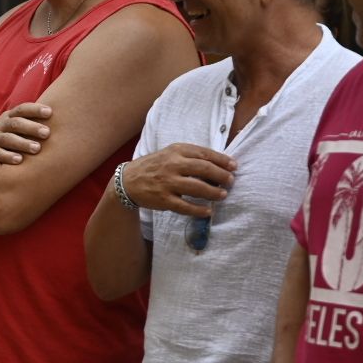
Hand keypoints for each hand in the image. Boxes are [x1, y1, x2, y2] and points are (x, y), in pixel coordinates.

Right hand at [0, 102, 52, 165]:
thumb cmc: (0, 136)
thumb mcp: (9, 125)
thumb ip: (26, 121)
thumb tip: (55, 118)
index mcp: (7, 118)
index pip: (21, 109)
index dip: (35, 109)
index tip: (50, 112)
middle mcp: (0, 127)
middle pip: (16, 124)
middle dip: (32, 127)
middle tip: (47, 133)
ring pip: (7, 139)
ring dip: (22, 143)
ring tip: (37, 148)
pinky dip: (7, 156)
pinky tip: (18, 160)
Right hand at [119, 144, 235, 215]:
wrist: (128, 181)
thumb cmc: (154, 166)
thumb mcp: (170, 154)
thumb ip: (190, 157)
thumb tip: (217, 165)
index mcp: (176, 151)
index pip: (205, 154)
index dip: (222, 160)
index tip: (234, 166)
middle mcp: (172, 165)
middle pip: (204, 169)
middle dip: (221, 176)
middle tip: (231, 181)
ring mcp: (168, 183)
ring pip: (197, 188)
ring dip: (213, 192)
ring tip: (223, 195)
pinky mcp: (163, 199)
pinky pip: (185, 206)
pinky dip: (198, 210)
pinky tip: (208, 211)